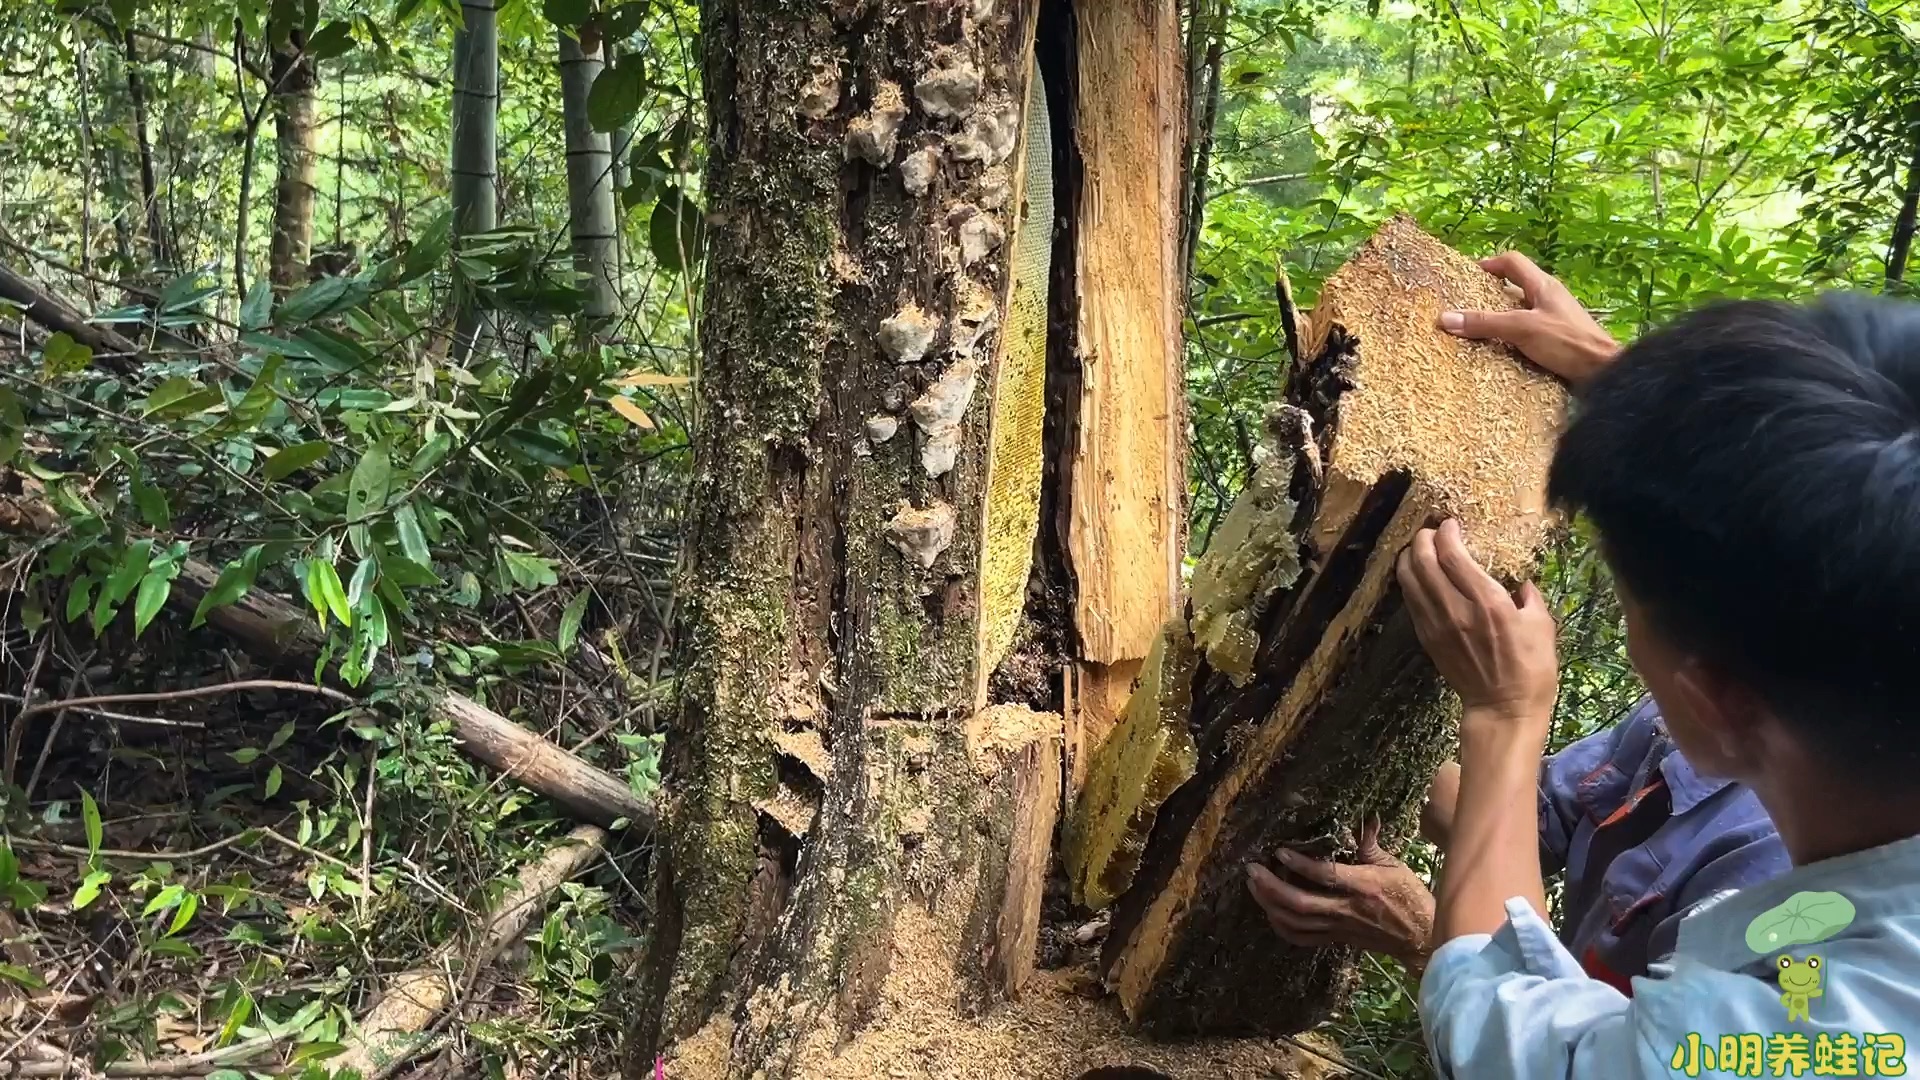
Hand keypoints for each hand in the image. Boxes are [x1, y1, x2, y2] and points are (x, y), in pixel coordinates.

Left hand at [1245, 818, 1434, 965]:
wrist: (1419, 937)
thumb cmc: (1408, 896)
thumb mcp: (1394, 865)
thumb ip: (1371, 843)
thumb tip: (1365, 817)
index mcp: (1363, 886)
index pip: (1326, 876)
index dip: (1300, 864)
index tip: (1279, 851)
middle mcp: (1347, 909)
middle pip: (1301, 904)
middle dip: (1271, 887)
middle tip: (1251, 870)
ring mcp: (1338, 928)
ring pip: (1295, 922)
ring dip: (1269, 904)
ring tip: (1253, 886)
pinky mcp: (1335, 940)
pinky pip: (1301, 938)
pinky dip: (1281, 926)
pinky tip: (1269, 911)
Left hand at [1397, 520, 1557, 738]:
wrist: (1502, 708)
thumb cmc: (1530, 669)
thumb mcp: (1543, 627)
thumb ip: (1531, 598)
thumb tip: (1523, 583)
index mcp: (1488, 602)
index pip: (1453, 555)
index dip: (1447, 533)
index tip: (1451, 524)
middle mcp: (1456, 609)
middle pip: (1424, 561)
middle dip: (1423, 538)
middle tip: (1431, 531)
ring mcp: (1436, 624)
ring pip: (1410, 579)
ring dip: (1411, 557)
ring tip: (1419, 547)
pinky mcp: (1427, 638)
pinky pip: (1411, 601)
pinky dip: (1409, 581)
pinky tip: (1416, 574)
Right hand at [1438, 252, 1620, 387]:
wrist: (1604, 370)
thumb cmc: (1566, 342)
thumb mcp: (1521, 329)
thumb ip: (1485, 323)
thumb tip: (1445, 318)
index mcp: (1543, 285)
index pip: (1513, 262)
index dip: (1489, 264)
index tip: (1468, 275)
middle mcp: (1550, 297)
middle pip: (1516, 285)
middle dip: (1491, 292)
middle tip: (1468, 304)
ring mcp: (1556, 317)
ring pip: (1523, 309)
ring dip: (1502, 315)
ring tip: (1480, 328)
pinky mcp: (1559, 338)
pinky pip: (1530, 329)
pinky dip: (1513, 335)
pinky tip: (1503, 349)